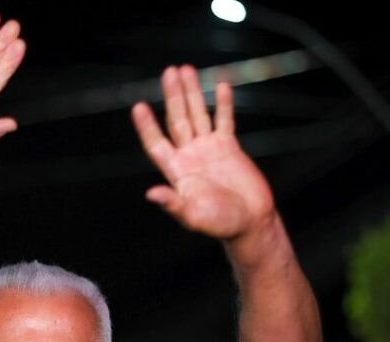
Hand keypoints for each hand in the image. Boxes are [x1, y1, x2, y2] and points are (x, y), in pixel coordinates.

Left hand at [132, 67, 275, 239]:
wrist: (251, 222)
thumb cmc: (221, 223)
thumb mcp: (193, 215)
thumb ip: (173, 203)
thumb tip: (151, 193)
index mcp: (177, 171)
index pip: (157, 143)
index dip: (147, 126)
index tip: (138, 106)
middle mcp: (190, 156)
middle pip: (177, 120)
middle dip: (173, 96)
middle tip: (169, 72)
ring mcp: (209, 149)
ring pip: (198, 114)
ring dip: (192, 93)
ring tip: (186, 69)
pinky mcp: (229, 147)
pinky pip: (225, 120)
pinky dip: (223, 104)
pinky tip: (221, 85)